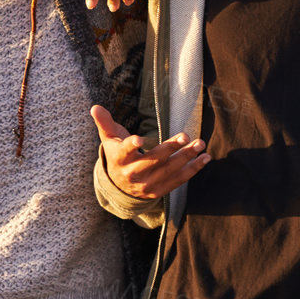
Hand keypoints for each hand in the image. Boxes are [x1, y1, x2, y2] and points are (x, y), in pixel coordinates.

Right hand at [91, 105, 209, 200]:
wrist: (119, 188)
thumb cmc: (117, 156)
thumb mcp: (109, 140)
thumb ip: (104, 123)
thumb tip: (95, 107)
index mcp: (119, 160)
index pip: (124, 152)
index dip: (131, 146)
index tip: (139, 139)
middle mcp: (133, 174)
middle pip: (153, 161)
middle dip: (170, 148)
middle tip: (186, 135)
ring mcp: (147, 185)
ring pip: (169, 170)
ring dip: (186, 157)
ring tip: (200, 144)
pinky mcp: (159, 191)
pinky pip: (178, 180)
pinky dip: (193, 169)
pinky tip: (204, 158)